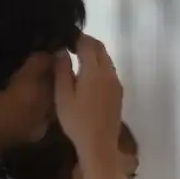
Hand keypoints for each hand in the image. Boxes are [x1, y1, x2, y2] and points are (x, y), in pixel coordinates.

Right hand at [54, 34, 123, 153]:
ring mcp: (116, 82)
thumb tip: (61, 51)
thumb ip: (62, 71)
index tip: (66, 35)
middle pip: (100, 49)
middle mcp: (109, 73)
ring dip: (94, 53)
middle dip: (87, 42)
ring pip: (107, 59)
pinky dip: (99, 64)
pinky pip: (109, 70)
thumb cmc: (77, 121)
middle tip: (71, 42)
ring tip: (77, 55)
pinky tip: (88, 72)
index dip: (77, 37)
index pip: (88, 44)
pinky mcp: (118, 92)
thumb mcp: (63, 96)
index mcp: (95, 71)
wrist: (99, 143)